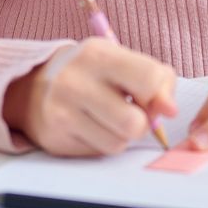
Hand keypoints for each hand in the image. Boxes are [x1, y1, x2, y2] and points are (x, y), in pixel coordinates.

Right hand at [4, 39, 177, 156]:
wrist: (37, 87)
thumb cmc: (95, 74)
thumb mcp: (124, 62)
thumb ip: (158, 80)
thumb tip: (170, 111)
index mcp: (97, 54)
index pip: (148, 79)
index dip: (158, 95)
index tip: (149, 98)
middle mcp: (75, 81)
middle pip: (134, 123)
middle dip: (141, 124)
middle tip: (130, 112)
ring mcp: (62, 112)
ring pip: (118, 144)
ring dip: (122, 137)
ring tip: (109, 120)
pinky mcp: (55, 138)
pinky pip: (99, 153)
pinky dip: (102, 144)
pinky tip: (91, 128)